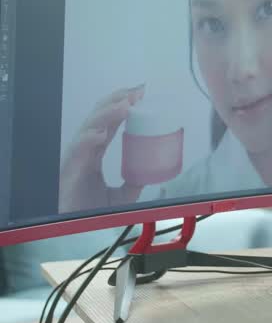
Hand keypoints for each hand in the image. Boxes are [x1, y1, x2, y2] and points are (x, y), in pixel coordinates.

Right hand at [59, 84, 145, 211]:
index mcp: (94, 152)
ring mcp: (75, 158)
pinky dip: (88, 140)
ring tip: (125, 105)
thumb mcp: (121, 196)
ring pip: (88, 128)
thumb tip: (151, 174)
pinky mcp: (69, 171)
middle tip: (137, 91)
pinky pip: (77, 152)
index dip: (122, 106)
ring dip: (106, 115)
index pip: (108, 122)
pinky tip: (101, 133)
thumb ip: (133, 183)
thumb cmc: (89, 209)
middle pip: (97, 118)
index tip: (140, 93)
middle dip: (116, 101)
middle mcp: (84, 151)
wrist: (74, 231)